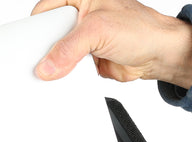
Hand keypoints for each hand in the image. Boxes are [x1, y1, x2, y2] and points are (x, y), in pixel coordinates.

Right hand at [31, 0, 191, 88]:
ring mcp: (81, 39)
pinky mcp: (84, 58)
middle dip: (46, 51)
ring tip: (59, 72)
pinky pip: (66, 69)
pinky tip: (67, 79)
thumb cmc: (140, 29)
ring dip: (56, 66)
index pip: (43, 11)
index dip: (36, 31)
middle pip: (47, 35)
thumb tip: (47, 66)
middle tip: (46, 64)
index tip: (33, 51)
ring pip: (56, 54)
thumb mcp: (99, 31)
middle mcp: (78, 15)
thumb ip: (69, 48)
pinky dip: (65, 76)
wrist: (158, 55)